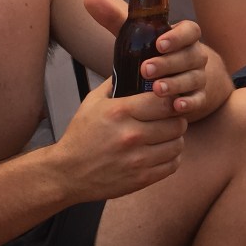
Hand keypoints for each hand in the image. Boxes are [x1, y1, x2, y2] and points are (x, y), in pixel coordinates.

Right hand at [53, 78, 187, 201]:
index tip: (169, 101)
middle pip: (176, 123)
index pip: (164, 101)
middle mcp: (131, 135)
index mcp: (120, 112)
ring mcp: (137, 159)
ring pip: (177, 144)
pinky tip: (162, 152)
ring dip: (175, 138)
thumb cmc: (81, 135)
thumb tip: (136, 66)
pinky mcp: (141, 178)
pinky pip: (172, 164)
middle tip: (170, 119)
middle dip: (176, 119)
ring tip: (166, 135)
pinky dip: (172, 157)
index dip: (172, 99)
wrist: (68, 173)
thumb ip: (116, 83)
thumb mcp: (92, 102)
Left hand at [85, 0, 224, 117]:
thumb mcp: (135, 37)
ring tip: (156, 89)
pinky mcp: (199, 97)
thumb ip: (115, 19)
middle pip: (191, 55)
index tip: (159, 43)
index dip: (177, 37)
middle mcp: (195, 55)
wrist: (177, 81)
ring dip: (175, 84)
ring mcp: (198, 77)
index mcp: (184, 37)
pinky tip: (176, 106)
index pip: (190, 31)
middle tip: (146, 69)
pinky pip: (197, 100)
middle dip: (168, 63)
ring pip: (193, 78)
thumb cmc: (152, 54)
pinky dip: (188, 103)